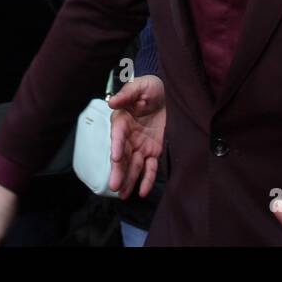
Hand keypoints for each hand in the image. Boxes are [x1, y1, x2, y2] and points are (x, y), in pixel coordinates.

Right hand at [106, 74, 166, 199]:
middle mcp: (129, 136)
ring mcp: (141, 145)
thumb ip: (127, 94)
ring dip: (129, 180)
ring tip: (123, 195)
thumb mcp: (140, 86)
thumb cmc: (151, 87)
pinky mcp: (153, 151)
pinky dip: (147, 179)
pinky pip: (150, 168)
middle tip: (115, 185)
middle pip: (122, 155)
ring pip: (133, 165)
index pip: (117, 134)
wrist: (170, 92)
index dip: (116, 145)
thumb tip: (112, 101)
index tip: (115, 157)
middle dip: (118, 171)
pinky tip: (142, 191)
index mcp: (122, 119)